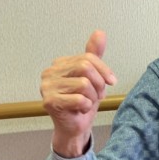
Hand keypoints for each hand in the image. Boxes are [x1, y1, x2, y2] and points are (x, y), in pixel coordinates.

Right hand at [40, 30, 116, 156]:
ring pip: (84, 84)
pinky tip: (80, 109)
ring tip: (87, 102)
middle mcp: (50, 72)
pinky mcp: (49, 101)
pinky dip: (86, 106)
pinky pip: (79, 99)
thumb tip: (99, 32)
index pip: (88, 57)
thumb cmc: (83, 101)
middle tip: (99, 95)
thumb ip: (94, 54)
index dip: (104, 69)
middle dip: (99, 83)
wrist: (75, 127)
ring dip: (92, 97)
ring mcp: (47, 87)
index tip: (112, 81)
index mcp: (60, 63)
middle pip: (85, 67)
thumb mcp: (93, 76)